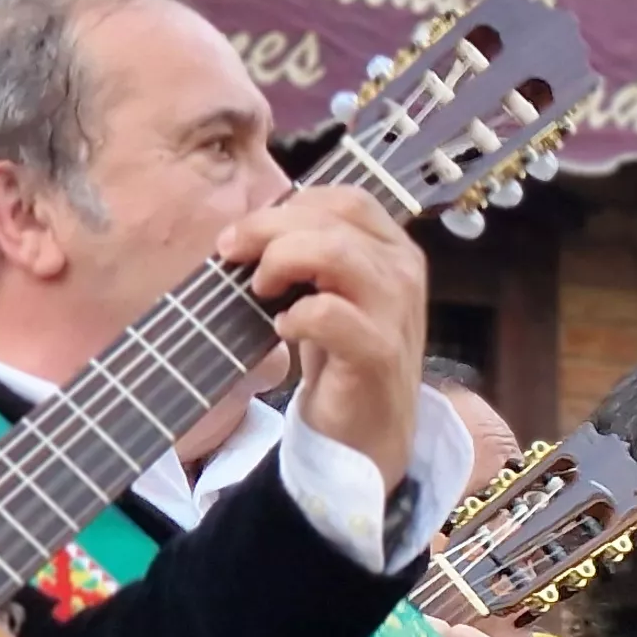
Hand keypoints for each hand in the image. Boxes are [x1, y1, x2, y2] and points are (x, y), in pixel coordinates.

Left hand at [215, 189, 428, 485]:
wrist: (367, 437)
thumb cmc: (342, 359)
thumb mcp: (330, 293)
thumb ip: (310, 253)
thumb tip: (253, 226)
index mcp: (394, 248)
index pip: (345, 198)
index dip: (287, 206)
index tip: (245, 236)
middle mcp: (404, 270)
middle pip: (334, 216)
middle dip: (269, 228)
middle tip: (232, 255)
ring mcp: (396, 310)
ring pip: (334, 253)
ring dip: (282, 262)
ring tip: (261, 290)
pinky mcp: (379, 351)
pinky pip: (327, 313)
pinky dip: (294, 316)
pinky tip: (283, 331)